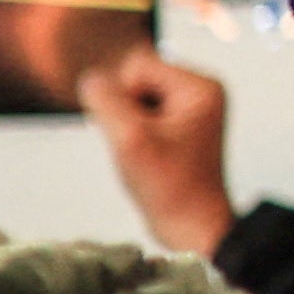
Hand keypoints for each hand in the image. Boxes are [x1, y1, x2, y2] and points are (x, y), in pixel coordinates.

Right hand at [81, 46, 239, 260]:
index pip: (136, 66)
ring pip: (134, 99)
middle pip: (135, 80)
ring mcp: (191, 109)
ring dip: (128, 126)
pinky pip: (140, 116)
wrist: (192, 227)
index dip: (123, 100)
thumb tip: (92, 78)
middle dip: (126, 113)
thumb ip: (106, 100)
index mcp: (200, 86)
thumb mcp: (129, 138)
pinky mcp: (180, 126)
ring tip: (147, 157)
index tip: (140, 135)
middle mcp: (201, 91)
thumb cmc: (169, 187)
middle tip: (144, 149)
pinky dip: (133, 136)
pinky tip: (147, 160)